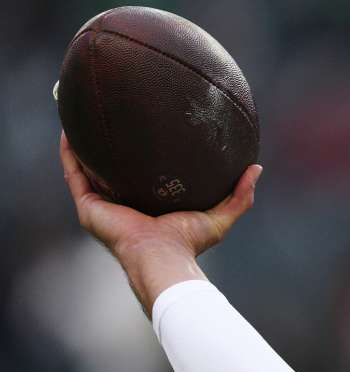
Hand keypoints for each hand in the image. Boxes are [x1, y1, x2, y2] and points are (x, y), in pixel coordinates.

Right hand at [60, 131, 261, 311]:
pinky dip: (69, 153)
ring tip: (83, 115)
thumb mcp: (220, 216)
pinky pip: (74, 173)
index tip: (148, 130)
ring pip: (87, 169)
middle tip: (113, 116)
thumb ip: (240, 195)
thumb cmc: (189, 242)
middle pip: (112, 170)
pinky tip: (69, 131)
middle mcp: (122, 205)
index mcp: (148, 206)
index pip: (143, 177)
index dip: (143, 156)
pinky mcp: (89, 206)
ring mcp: (102, 206)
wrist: (163, 256)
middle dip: (109, 147)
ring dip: (83, 145)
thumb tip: (257, 168)